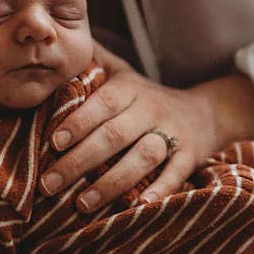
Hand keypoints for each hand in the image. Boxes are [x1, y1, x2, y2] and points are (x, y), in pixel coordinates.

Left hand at [43, 50, 222, 211]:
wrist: (204, 114)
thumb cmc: (145, 98)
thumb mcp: (122, 72)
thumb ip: (91, 60)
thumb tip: (51, 45)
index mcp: (130, 88)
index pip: (103, 104)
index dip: (79, 122)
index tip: (54, 143)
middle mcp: (151, 109)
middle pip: (115, 135)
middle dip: (80, 161)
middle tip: (49, 184)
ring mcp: (173, 134)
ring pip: (143, 157)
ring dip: (112, 182)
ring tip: (83, 204)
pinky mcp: (190, 157)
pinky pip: (175, 175)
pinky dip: (159, 192)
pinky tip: (138, 208)